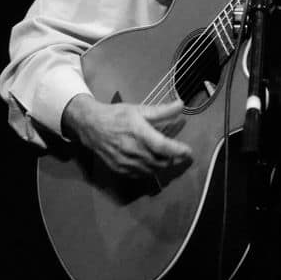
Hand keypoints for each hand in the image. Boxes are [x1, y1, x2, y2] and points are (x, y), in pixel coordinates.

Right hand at [62, 94, 191, 177]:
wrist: (91, 126)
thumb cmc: (117, 116)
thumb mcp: (139, 109)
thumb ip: (162, 110)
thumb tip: (181, 105)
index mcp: (138, 132)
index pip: (162, 146)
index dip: (178, 150)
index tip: (188, 151)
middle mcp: (132, 150)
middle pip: (160, 161)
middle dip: (173, 159)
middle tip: (179, 152)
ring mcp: (125, 162)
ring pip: (152, 170)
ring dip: (162, 165)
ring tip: (167, 156)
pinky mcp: (120, 169)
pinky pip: (141, 174)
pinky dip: (150, 170)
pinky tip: (151, 162)